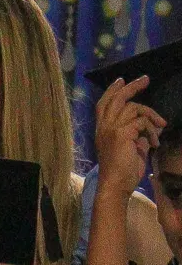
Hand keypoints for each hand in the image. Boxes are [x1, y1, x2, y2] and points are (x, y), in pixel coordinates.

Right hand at [92, 74, 163, 196]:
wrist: (116, 184)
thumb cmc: (123, 170)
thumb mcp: (131, 147)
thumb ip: (138, 134)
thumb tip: (153, 125)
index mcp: (102, 129)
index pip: (103, 104)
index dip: (112, 91)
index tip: (122, 81)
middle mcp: (104, 127)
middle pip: (117, 98)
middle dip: (132, 86)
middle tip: (145, 79)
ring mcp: (111, 129)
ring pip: (134, 108)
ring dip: (151, 115)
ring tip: (161, 126)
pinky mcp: (122, 133)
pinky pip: (142, 122)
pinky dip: (152, 130)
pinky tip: (155, 142)